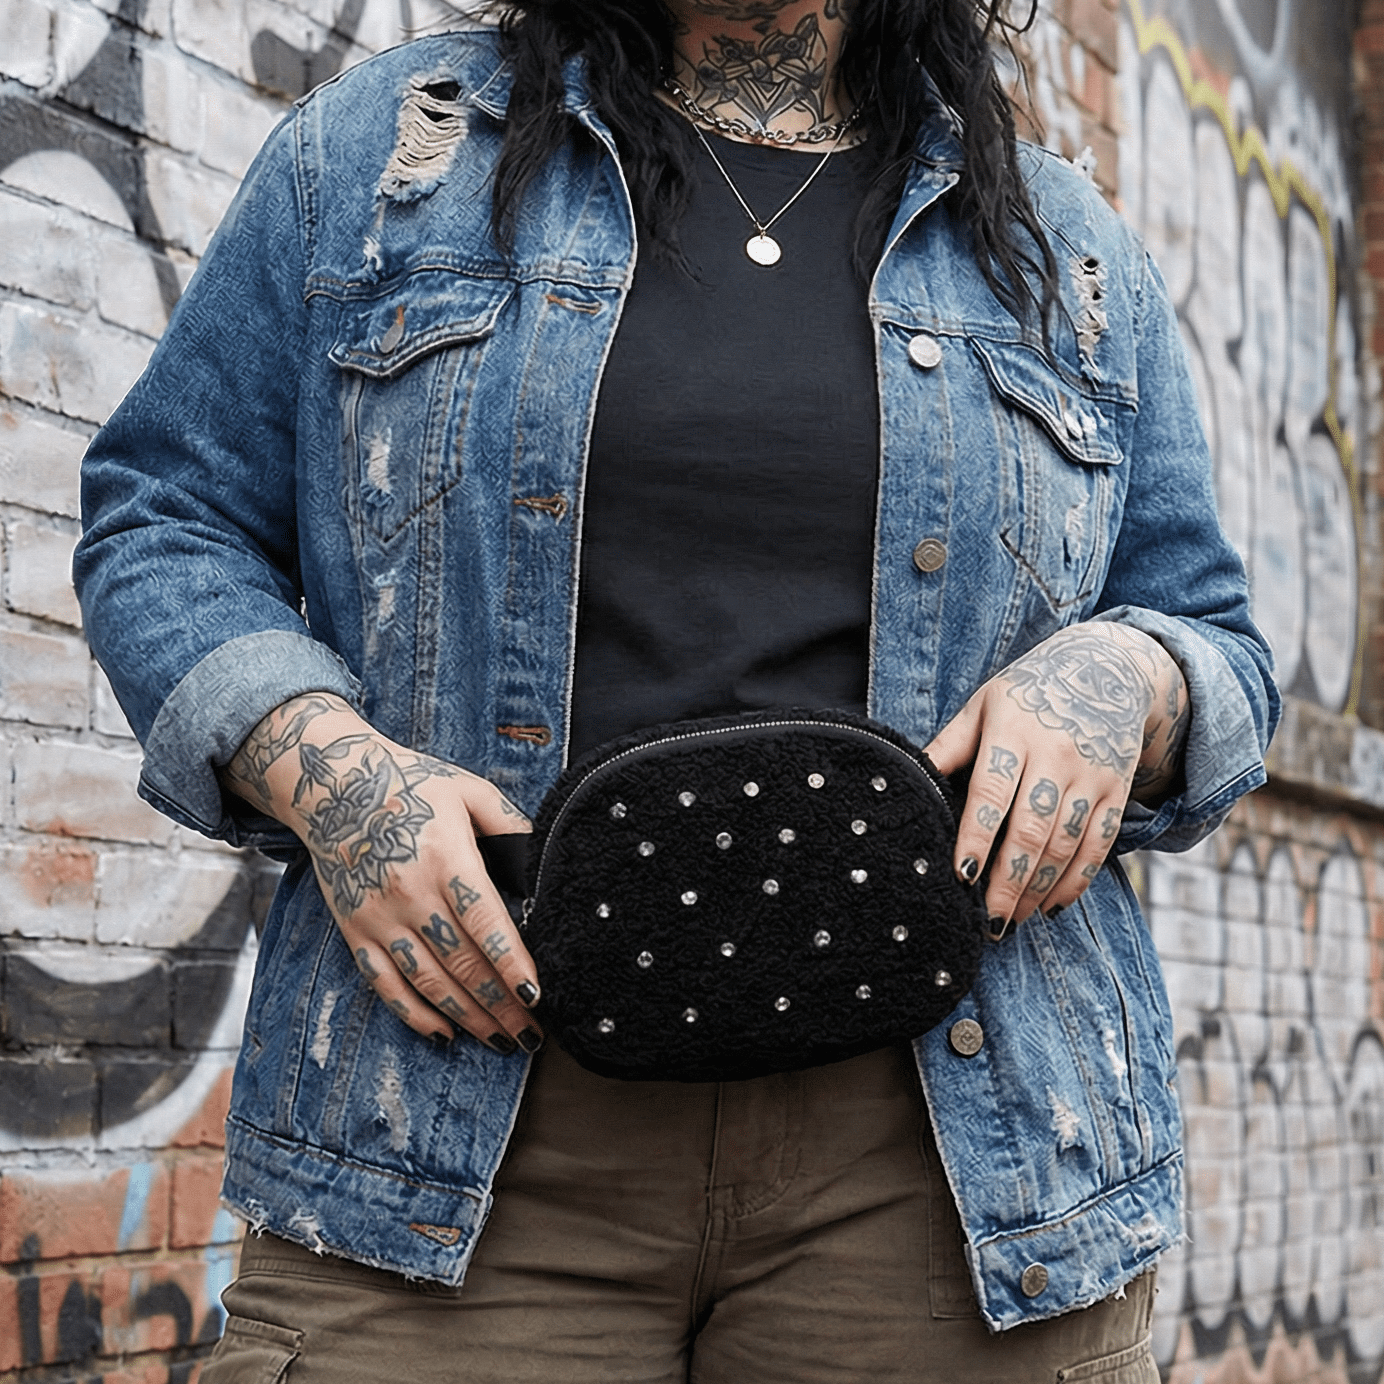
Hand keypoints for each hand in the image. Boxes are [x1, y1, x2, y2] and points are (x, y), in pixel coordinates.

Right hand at [222, 693, 541, 1052]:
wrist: (333, 785)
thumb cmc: (412, 786)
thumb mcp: (468, 790)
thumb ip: (509, 824)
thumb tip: (544, 863)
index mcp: (444, 857)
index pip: (484, 922)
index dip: (511, 963)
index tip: (538, 994)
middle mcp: (410, 893)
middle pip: (462, 963)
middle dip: (501, 1004)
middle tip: (533, 1032)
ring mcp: (380, 917)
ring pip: (428, 982)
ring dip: (468, 1017)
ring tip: (502, 1039)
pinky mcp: (356, 931)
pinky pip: (385, 984)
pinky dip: (414, 1014)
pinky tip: (444, 1033)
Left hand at [925, 623, 1187, 936]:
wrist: (1105, 670)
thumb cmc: (1026, 695)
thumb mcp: (982, 706)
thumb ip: (949, 746)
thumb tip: (909, 779)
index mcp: (1013, 731)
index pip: (991, 792)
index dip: (975, 837)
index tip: (960, 876)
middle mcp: (1056, 755)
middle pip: (1031, 829)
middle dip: (1008, 881)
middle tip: (986, 920)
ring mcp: (1091, 774)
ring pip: (1065, 844)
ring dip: (1037, 889)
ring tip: (1011, 919)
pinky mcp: (1118, 790)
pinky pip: (1099, 844)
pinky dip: (1076, 881)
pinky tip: (1051, 906)